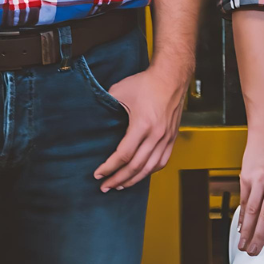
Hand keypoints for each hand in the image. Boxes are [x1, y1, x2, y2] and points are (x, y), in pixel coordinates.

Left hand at [93, 61, 190, 191]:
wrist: (172, 76)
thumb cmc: (146, 83)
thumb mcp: (120, 91)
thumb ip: (106, 105)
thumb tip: (92, 117)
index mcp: (143, 125)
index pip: (124, 155)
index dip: (109, 167)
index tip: (98, 174)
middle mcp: (156, 134)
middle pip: (136, 166)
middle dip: (118, 179)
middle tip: (105, 187)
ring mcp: (166, 137)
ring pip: (150, 168)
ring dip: (134, 179)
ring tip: (120, 185)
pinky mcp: (172, 136)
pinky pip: (162, 161)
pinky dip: (150, 171)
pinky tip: (141, 174)